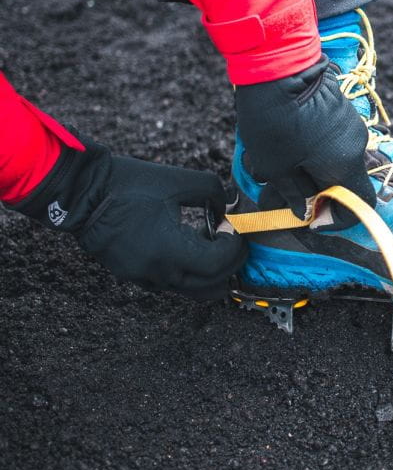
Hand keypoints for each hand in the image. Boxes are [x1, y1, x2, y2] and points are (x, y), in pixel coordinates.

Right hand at [11, 133, 246, 299]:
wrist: (81, 192)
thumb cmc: (127, 184)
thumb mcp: (178, 180)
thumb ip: (213, 191)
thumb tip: (228, 207)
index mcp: (169, 251)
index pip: (218, 263)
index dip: (233, 246)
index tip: (232, 226)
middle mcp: (158, 272)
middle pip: (211, 284)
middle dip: (230, 262)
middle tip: (234, 240)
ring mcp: (145, 278)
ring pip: (192, 289)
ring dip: (210, 271)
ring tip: (213, 244)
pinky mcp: (135, 276)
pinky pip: (172, 284)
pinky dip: (189, 271)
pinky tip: (190, 246)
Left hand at [235, 54, 374, 227]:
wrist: (276, 62)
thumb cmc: (274, 120)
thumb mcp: (274, 167)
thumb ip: (292, 195)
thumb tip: (303, 211)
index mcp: (344, 166)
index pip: (359, 206)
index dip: (336, 219)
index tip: (309, 218)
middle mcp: (356, 146)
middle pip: (343, 182)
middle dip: (313, 191)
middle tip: (282, 189)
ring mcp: (351, 124)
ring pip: (334, 160)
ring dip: (309, 168)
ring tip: (276, 161)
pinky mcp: (340, 108)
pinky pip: (331, 140)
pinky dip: (311, 148)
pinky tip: (283, 139)